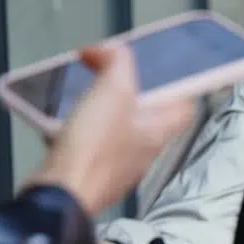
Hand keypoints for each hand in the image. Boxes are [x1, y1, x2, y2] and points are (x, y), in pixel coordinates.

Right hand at [27, 43, 196, 218]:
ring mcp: (115, 167)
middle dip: (129, 94)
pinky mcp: (87, 174)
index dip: (178, 87)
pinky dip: (76, 132)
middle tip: (111, 76)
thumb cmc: (93, 149)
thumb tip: (106, 50)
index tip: (164, 72)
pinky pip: (87, 147)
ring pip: (115, 132)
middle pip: (146, 117)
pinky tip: (60, 123)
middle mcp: (141, 153)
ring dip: (100, 112)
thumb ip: (117, 61)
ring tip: (82, 95)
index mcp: (157, 131)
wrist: (60, 193)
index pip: (184, 109)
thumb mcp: (113, 89)